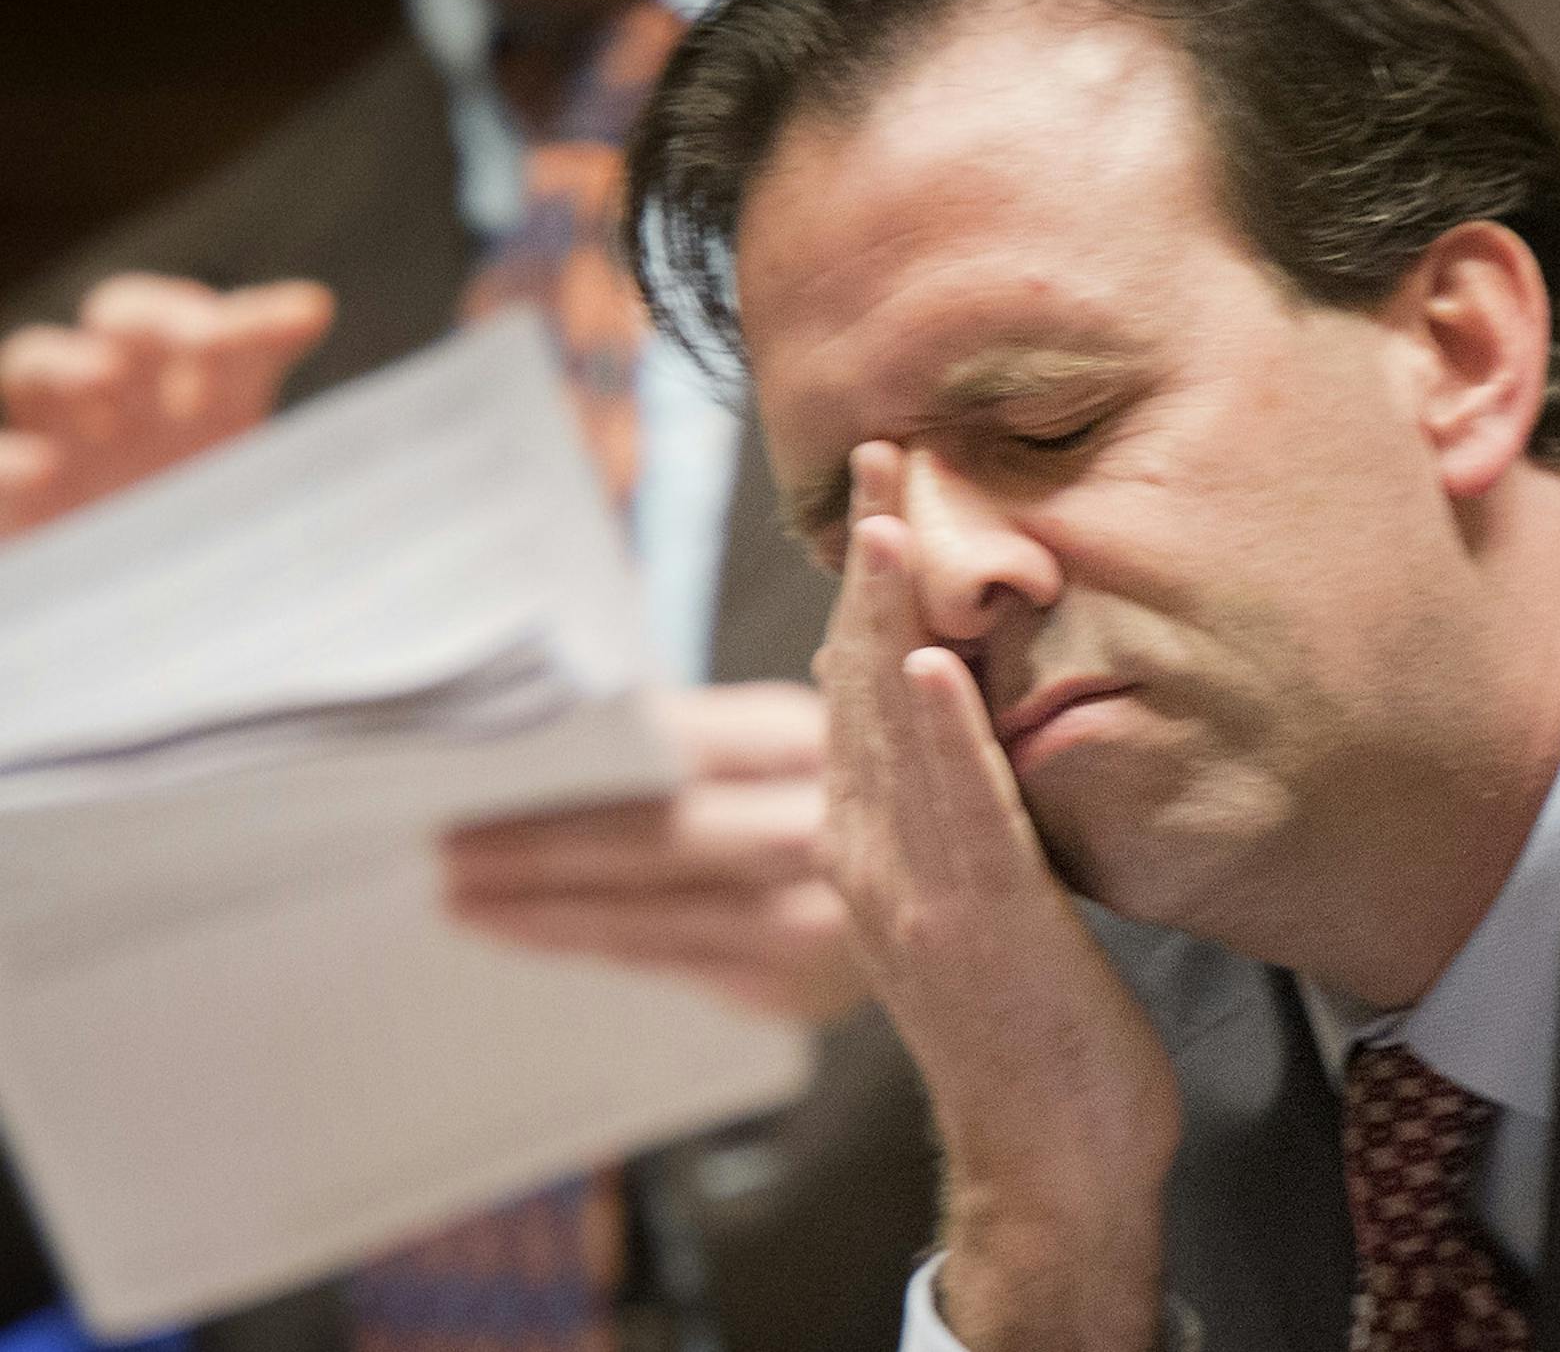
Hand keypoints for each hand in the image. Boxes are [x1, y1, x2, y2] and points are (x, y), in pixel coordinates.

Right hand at [0, 273, 330, 535]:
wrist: (142, 627)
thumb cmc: (222, 560)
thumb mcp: (274, 518)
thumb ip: (306, 482)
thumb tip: (343, 406)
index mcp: (206, 401)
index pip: (230, 339)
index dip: (261, 322)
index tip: (306, 316)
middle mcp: (128, 402)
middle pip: (128, 318)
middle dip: (164, 317)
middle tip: (203, 339)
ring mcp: (59, 439)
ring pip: (40, 361)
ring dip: (70, 363)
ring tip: (104, 380)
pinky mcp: (14, 495)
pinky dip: (9, 462)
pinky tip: (41, 470)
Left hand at [441, 682, 869, 1022]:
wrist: (954, 879)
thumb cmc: (834, 784)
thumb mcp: (788, 731)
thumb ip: (693, 730)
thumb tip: (560, 731)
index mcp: (821, 741)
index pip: (683, 752)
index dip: (581, 771)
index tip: (481, 781)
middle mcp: (834, 835)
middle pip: (667, 840)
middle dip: (545, 851)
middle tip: (444, 854)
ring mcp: (824, 923)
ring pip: (662, 917)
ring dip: (552, 912)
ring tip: (464, 902)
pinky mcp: (802, 989)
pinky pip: (678, 962)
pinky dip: (600, 944)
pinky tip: (535, 932)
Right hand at [818, 441, 1179, 1351]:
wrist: (1046, 1160)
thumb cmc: (1025, 1025)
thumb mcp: (971, 898)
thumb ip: (948, 808)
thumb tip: (945, 713)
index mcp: (871, 847)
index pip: (857, 689)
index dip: (864, 586)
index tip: (881, 490)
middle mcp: (872, 860)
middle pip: (861, 686)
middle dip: (870, 567)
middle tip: (880, 455)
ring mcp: (917, 894)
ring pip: (894, 733)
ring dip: (887, 619)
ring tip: (886, 521)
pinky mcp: (976, 927)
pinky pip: (957, 814)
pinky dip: (940, 735)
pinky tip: (929, 662)